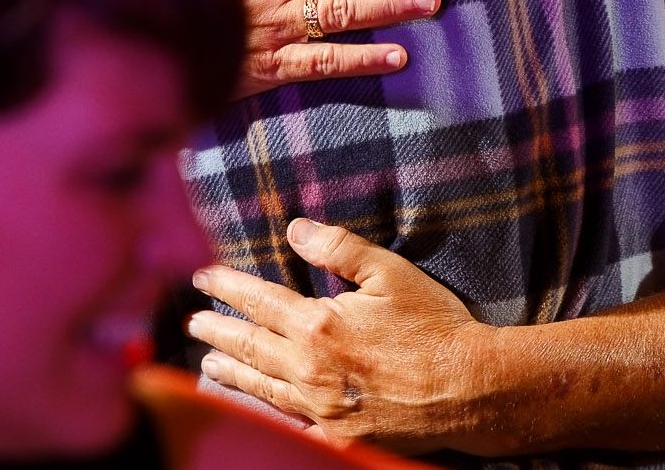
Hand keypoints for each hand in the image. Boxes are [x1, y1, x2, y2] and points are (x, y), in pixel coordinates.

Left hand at [188, 219, 494, 454]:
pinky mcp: (338, 435)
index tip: (202, 279)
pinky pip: (290, 418)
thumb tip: (295, 228)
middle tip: (193, 323)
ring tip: (207, 363)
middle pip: (250, 345)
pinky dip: (264, 407)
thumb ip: (339, 248)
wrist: (471, 391)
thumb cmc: (434, 327)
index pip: (259, 301)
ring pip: (262, 385)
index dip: (228, 288)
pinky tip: (256, 403)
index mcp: (319, 325)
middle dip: (217, 331)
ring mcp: (321, 408)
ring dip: (231, 371)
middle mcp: (310, 369)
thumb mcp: (391, 272)